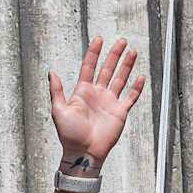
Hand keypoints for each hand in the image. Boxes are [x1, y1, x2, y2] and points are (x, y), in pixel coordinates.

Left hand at [48, 37, 144, 174]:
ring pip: (120, 79)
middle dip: (114, 55)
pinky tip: (140, 76)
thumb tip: (51, 73)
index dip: (93, 53)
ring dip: (126, 66)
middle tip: (121, 41)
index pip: (89, 67)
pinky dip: (136, 87)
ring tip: (132, 51)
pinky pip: (130, 97)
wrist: (83, 152)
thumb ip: (56, 91)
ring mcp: (109, 102)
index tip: (98, 40)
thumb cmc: (69, 134)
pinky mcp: (119, 112)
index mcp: (82, 92)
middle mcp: (97, 94)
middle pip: (107, 69)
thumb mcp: (58, 110)